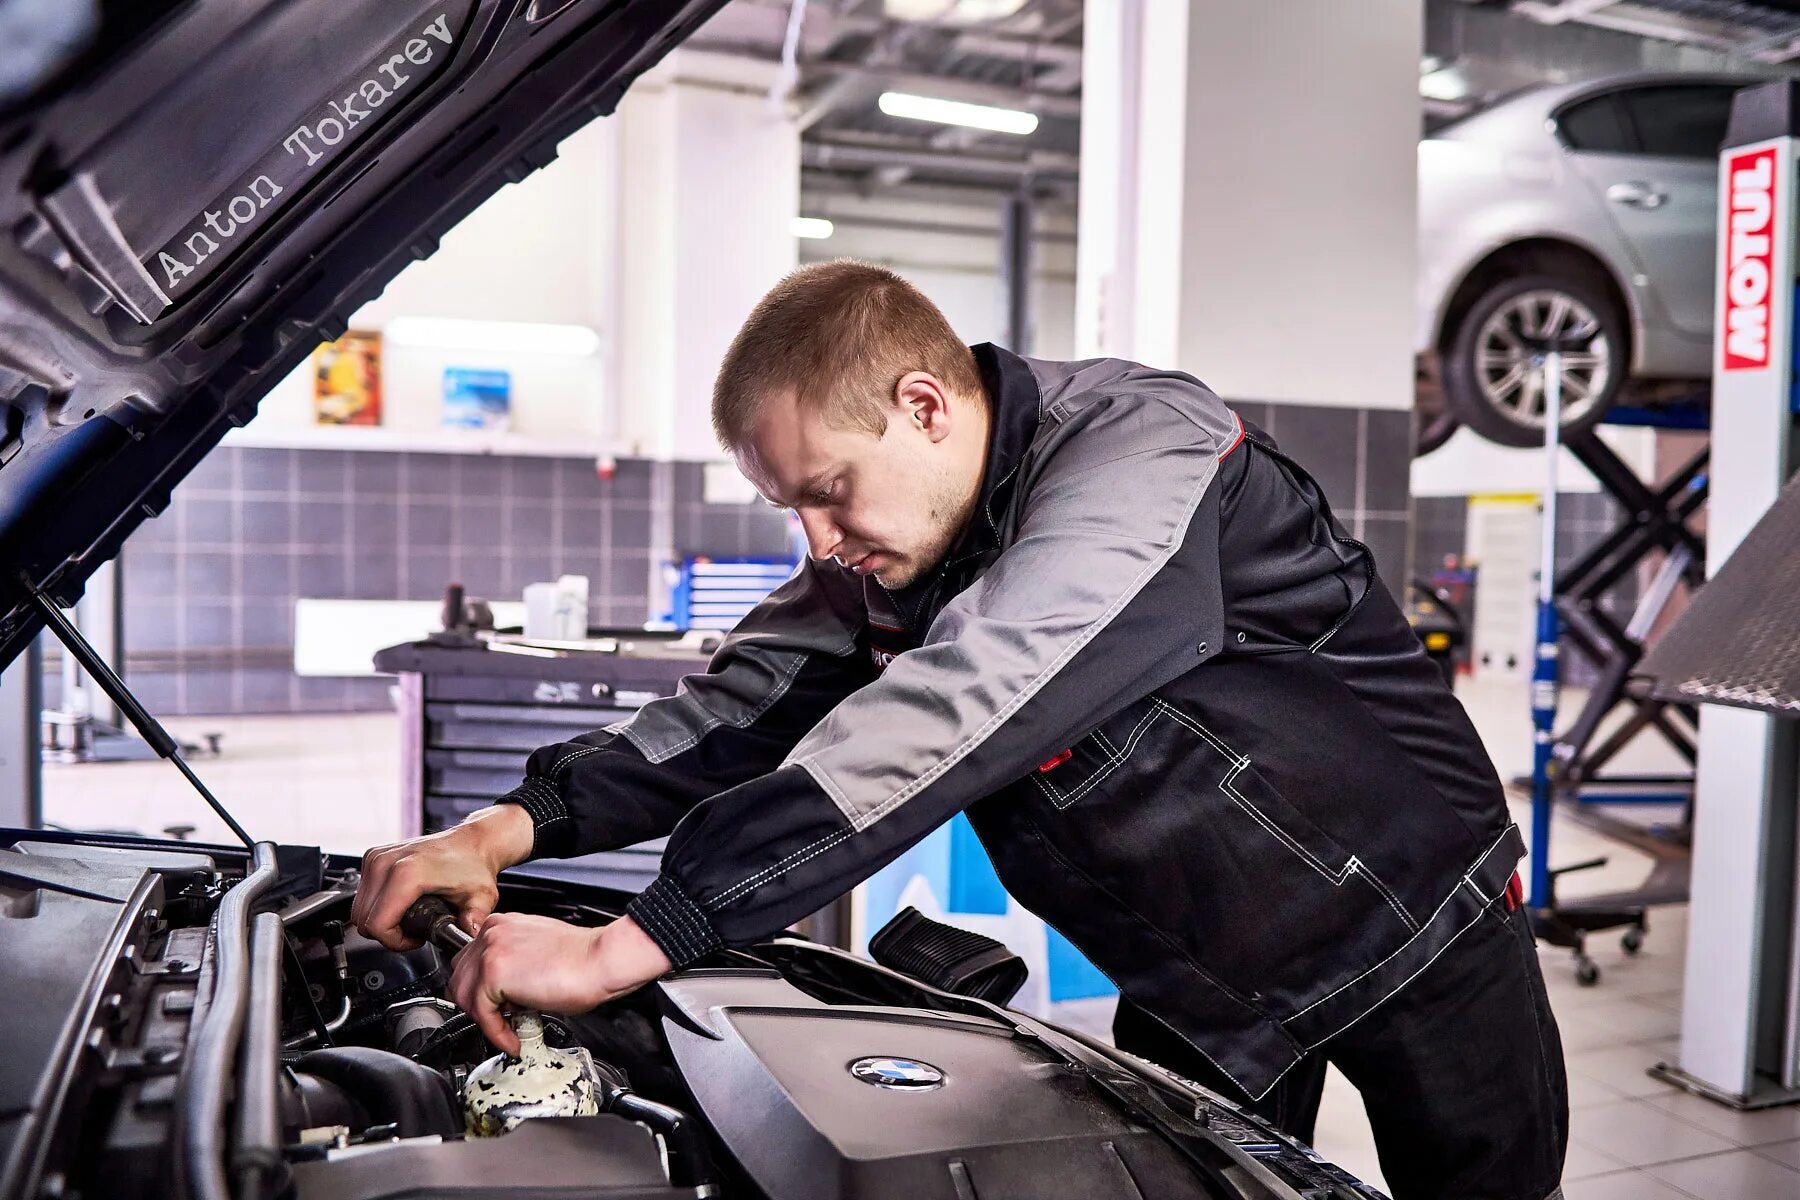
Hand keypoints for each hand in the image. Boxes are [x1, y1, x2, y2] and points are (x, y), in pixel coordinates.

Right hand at [351, 804, 534, 950]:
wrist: (471, 843)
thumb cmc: (473, 866)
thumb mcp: (481, 897)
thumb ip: (475, 920)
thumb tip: (470, 936)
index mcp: (406, 873)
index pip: (377, 925)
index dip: (395, 942)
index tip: (416, 939)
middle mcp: (386, 862)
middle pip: (363, 920)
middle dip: (387, 934)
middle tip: (414, 930)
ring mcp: (377, 857)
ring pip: (359, 909)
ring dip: (380, 920)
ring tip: (409, 917)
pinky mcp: (373, 857)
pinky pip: (362, 894)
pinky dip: (376, 906)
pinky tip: (399, 904)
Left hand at [447, 913, 672, 1053]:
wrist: (601, 960)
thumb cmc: (582, 959)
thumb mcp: (536, 953)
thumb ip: (513, 966)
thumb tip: (504, 993)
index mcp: (501, 925)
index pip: (469, 962)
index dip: (479, 991)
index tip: (494, 1009)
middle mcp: (492, 932)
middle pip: (459, 978)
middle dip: (476, 1007)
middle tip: (499, 1023)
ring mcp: (491, 950)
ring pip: (463, 996)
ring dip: (485, 1021)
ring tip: (508, 1032)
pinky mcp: (494, 972)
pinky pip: (481, 1013)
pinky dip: (495, 1033)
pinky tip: (513, 1039)